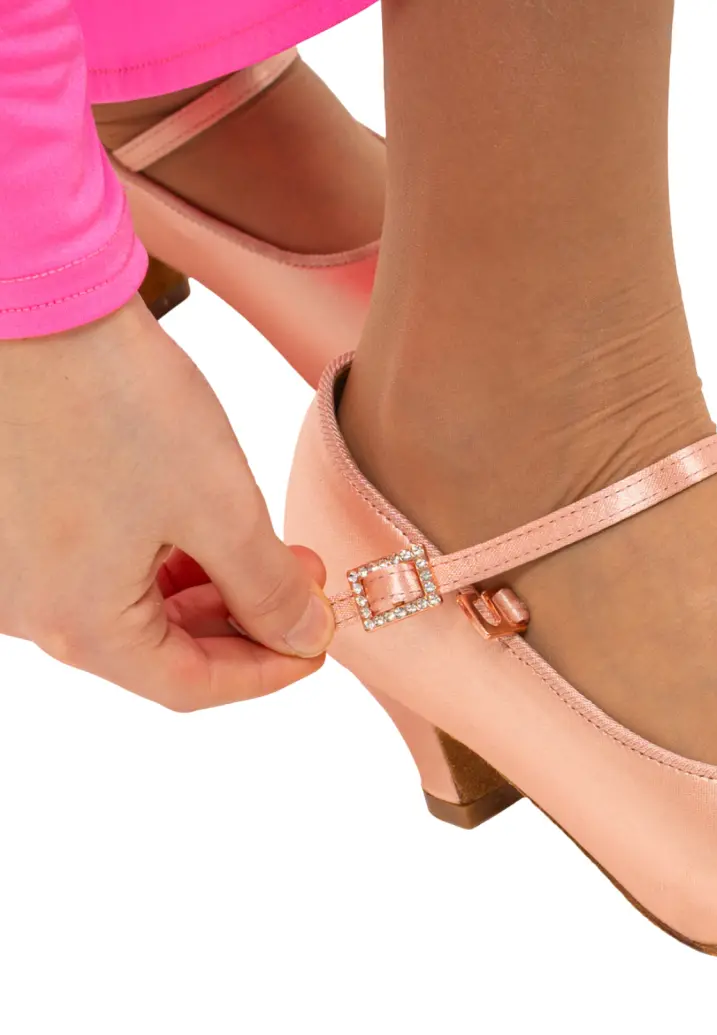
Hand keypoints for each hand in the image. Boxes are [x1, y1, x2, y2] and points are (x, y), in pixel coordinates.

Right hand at [0, 296, 333, 709]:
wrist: (30, 298)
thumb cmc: (114, 398)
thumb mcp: (219, 508)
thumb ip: (267, 589)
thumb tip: (303, 636)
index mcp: (76, 624)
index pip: (190, 687)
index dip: (267, 673)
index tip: (320, 644)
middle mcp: (31, 609)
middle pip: (159, 652)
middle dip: (244, 624)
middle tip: (306, 583)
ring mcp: (15, 568)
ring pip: (132, 610)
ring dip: (210, 590)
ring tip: (269, 549)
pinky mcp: (13, 523)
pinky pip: (100, 568)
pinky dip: (163, 562)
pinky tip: (207, 529)